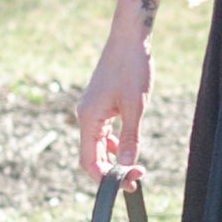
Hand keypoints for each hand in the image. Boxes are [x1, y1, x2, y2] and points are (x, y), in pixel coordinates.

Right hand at [76, 0, 157, 181]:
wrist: (129, 38)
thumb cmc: (132, 68)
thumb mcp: (136, 106)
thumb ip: (130, 138)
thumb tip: (126, 165)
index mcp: (89, 118)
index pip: (89, 161)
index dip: (106, 178)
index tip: (129, 183)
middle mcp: (85, 116)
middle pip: (92, 155)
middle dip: (111, 170)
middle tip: (136, 178)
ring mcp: (91, 109)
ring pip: (97, 144)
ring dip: (113, 158)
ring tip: (135, 166)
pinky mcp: (99, 103)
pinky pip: (102, 132)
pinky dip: (113, 143)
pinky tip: (127, 146)